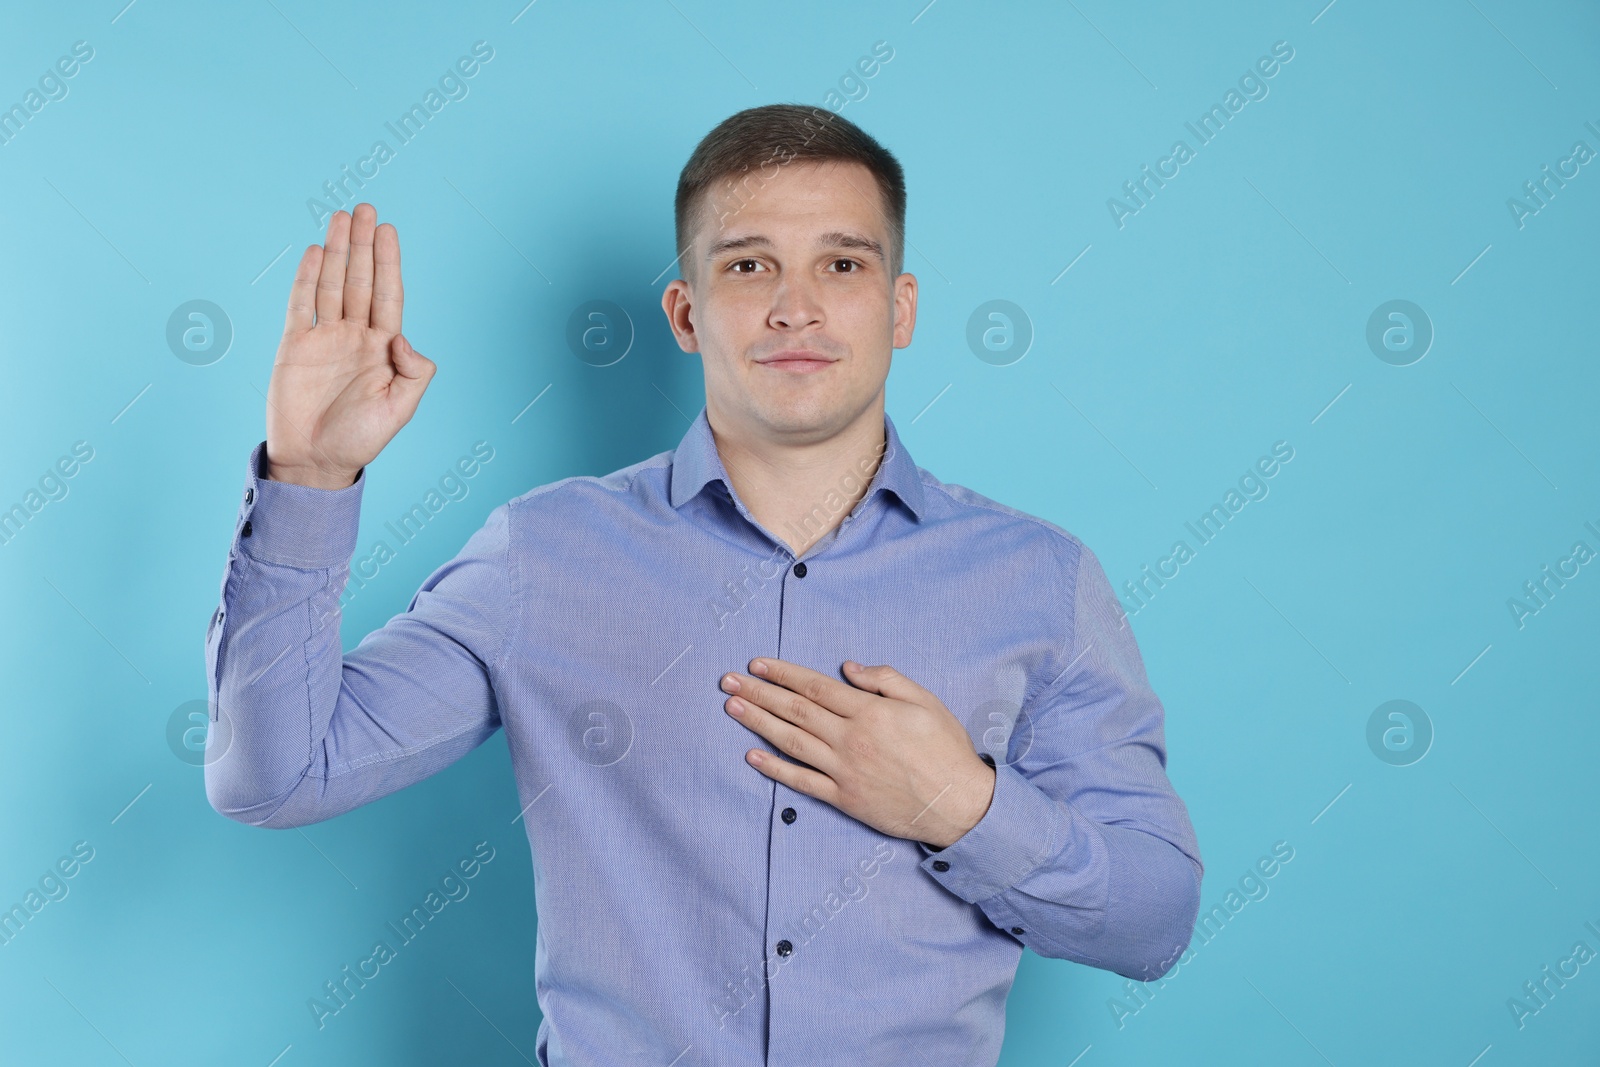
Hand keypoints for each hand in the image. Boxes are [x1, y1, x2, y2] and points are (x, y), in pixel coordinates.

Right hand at [264, 203, 435, 488]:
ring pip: (332, 285)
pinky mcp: (295, 346)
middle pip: (361, 280)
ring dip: (338, 252)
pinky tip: (316, 252)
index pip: (389, 295)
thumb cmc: (360, 440)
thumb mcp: (400, 410)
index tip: (388, 230)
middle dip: (363, 245)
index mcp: (383, 349)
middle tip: (365, 208)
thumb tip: (401, 337)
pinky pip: (301, 304)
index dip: (389, 262)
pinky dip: (307, 278)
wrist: (314, 461)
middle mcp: (355, 336)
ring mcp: (324, 338)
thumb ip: (414, 372)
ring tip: (341, 218)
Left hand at [720, 658, 996, 847]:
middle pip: (795, 710)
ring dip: (758, 723)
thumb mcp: (924, 700)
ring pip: (791, 742)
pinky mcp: (844, 798)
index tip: (757, 664)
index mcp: (869, 711)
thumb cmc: (945, 748)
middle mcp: (850, 738)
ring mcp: (844, 770)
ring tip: (732, 707)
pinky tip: (752, 757)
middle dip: (759, 693)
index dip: (783, 673)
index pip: (815, 686)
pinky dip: (775, 770)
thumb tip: (847, 668)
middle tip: (728, 680)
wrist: (959, 804)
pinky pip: (802, 782)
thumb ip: (885, 680)